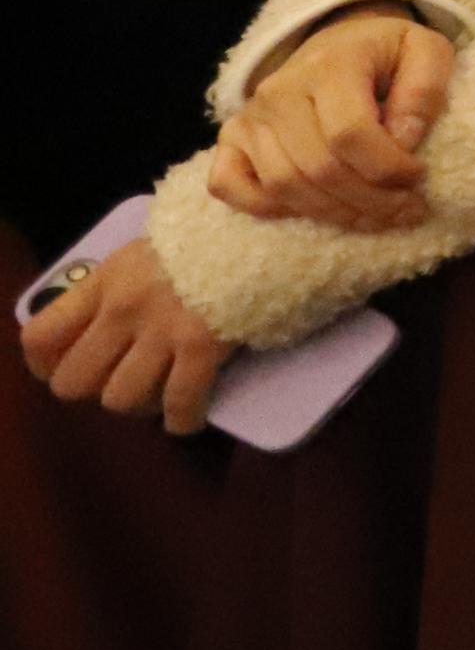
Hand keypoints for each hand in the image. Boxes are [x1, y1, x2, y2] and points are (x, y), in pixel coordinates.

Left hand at [17, 234, 229, 432]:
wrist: (259, 229)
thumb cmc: (201, 243)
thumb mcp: (139, 256)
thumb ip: (111, 291)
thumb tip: (95, 335)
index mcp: (103, 282)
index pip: (41, 337)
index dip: (44, 366)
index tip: (64, 369)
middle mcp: (122, 309)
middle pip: (74, 382)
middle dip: (93, 391)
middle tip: (118, 381)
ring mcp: (162, 329)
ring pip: (121, 399)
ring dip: (139, 405)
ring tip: (157, 396)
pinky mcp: (202, 346)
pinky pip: (179, 402)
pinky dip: (182, 420)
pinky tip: (188, 418)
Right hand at [206, 4, 452, 232]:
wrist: (337, 41)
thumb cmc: (385, 53)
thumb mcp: (426, 51)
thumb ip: (425, 90)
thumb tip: (405, 139)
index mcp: (329, 66)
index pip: (350, 133)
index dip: (388, 168)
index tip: (418, 177)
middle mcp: (279, 91)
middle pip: (319, 167)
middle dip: (370, 201)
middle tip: (408, 209)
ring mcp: (249, 116)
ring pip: (283, 185)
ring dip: (334, 213)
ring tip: (378, 218)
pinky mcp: (231, 137)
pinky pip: (229, 184)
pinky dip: (265, 208)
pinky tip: (314, 210)